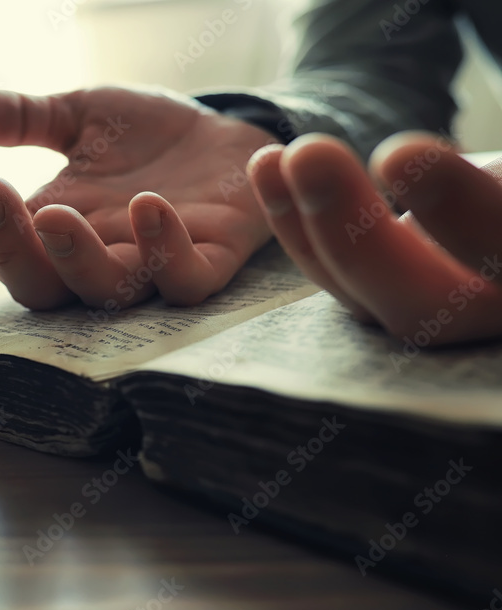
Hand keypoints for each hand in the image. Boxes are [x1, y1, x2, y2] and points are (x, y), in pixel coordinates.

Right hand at [0, 87, 278, 309]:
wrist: (228, 131)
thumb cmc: (147, 136)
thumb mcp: (81, 114)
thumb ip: (24, 117)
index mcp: (53, 231)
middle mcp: (95, 259)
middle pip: (39, 288)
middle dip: (8, 247)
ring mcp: (150, 265)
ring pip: (105, 293)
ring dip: (76, 259)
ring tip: (53, 214)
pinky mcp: (209, 260)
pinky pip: (185, 281)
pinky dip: (164, 253)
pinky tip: (147, 205)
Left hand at [248, 132, 501, 344]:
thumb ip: (486, 197)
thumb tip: (456, 174)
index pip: (500, 252)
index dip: (458, 211)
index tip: (399, 155)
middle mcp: (487, 315)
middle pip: (425, 303)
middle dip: (356, 235)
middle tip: (311, 155)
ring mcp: (435, 317)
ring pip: (364, 296)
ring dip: (307, 222)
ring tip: (279, 155)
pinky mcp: (385, 301)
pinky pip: (335, 276)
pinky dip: (296, 223)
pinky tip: (268, 165)